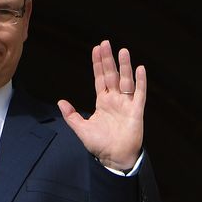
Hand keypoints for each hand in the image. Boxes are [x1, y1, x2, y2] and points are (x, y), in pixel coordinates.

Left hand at [58, 40, 145, 170]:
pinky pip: (139, 94)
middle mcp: (115, 100)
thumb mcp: (81, 129)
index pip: (100, 79)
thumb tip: (60, 101)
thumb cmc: (99, 144)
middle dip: (108, 60)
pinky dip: (140, 82)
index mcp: (103, 102)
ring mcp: (126, 104)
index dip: (97, 64)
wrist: (114, 158)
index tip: (96, 49)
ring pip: (126, 81)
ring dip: (124, 66)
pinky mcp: (136, 111)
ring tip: (123, 51)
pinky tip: (140, 69)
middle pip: (111, 75)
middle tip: (106, 43)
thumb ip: (71, 115)